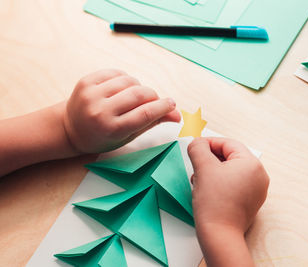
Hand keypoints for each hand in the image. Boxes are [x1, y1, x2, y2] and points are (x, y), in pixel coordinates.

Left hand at [63, 69, 180, 153]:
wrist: (70, 128)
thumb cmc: (102, 136)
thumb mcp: (127, 136)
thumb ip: (152, 123)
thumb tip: (176, 114)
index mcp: (112, 129)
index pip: (145, 113)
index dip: (163, 107)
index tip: (172, 104)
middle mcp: (101, 111)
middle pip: (140, 95)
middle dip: (153, 96)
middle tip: (154, 101)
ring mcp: (92, 94)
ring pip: (129, 81)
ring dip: (138, 87)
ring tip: (133, 97)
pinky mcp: (87, 81)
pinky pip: (116, 73)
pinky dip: (125, 79)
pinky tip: (122, 89)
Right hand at [188, 137, 268, 233]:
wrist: (219, 235)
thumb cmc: (214, 204)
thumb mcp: (203, 168)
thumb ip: (198, 148)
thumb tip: (197, 143)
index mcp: (252, 164)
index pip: (228, 144)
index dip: (209, 143)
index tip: (195, 147)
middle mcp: (259, 176)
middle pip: (230, 157)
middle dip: (210, 159)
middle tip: (196, 164)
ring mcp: (256, 190)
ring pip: (230, 171)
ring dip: (213, 171)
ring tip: (199, 180)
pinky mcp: (250, 202)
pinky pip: (234, 184)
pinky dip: (219, 183)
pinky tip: (206, 190)